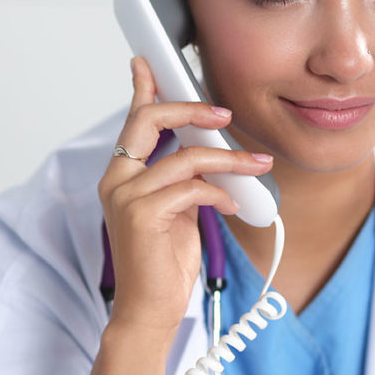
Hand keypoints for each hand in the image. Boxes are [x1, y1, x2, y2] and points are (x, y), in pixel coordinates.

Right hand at [97, 57, 273, 337]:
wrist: (150, 311)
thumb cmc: (162, 263)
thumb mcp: (175, 211)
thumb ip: (182, 180)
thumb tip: (207, 155)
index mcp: (122, 176)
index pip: (134, 121)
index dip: (143, 88)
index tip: (149, 63)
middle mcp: (117, 180)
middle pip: (150, 120)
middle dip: (192, 108)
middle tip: (225, 113)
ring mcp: (127, 197)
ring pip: (186, 156)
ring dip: (230, 159)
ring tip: (257, 165)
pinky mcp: (143, 215)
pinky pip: (194, 187)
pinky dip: (221, 192)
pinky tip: (233, 204)